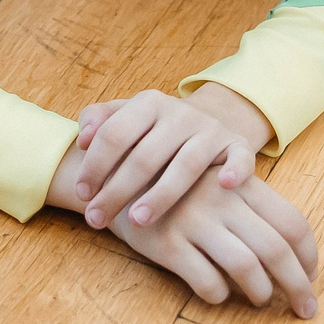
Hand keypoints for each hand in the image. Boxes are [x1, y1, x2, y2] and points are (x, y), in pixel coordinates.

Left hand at [72, 86, 265, 233]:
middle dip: (117, 190)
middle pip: (145, 156)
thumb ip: (98, 121)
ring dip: (161, 195)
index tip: (82, 195)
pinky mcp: (238, 146)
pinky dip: (235, 170)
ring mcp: (211, 130)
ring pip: (186, 165)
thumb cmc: (152, 130)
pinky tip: (224, 186)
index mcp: (149, 103)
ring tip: (137, 221)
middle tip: (97, 219)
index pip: (115, 133)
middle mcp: (181, 114)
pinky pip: (240, 158)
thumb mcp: (125, 116)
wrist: (204, 123)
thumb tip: (82, 139)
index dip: (95, 165)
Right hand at [110, 171, 321, 314]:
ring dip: (261, 293)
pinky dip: (219, 295)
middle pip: (277, 250)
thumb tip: (295, 251)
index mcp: (241, 182)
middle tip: (307, 309)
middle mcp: (222, 200)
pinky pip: (207, 282)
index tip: (312, 276)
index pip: (292, 221)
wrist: (114, 175)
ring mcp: (194, 222)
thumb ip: (252, 206)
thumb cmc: (178, 186)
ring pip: (246, 268)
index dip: (308, 255)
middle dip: (299, 287)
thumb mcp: (217, 183)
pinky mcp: (167, 244)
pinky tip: (217, 292)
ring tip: (261, 300)